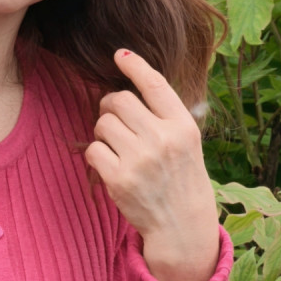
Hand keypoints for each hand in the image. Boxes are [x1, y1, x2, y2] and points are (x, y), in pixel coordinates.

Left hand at [84, 49, 219, 280]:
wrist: (182, 225)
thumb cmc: (181, 177)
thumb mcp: (187, 141)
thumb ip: (164, 114)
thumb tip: (129, 81)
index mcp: (183, 126)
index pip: (155, 84)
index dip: (134, 65)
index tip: (120, 54)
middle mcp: (163, 139)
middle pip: (119, 99)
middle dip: (111, 106)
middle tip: (117, 120)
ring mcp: (141, 160)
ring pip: (102, 122)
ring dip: (103, 131)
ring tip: (117, 146)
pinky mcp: (120, 180)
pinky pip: (93, 149)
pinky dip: (97, 154)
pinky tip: (111, 164)